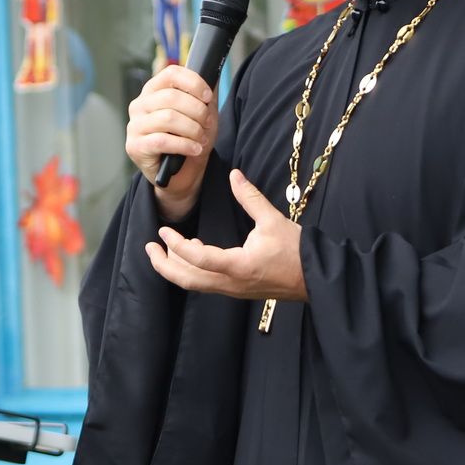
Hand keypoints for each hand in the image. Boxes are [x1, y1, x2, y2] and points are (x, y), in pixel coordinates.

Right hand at [126, 65, 218, 221]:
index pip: (171, 74)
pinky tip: (195, 149)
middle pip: (171, 97)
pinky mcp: (135, 146)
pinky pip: (162, 141)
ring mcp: (134, 125)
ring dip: (192, 129)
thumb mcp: (201, 115)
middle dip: (196, 110)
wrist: (181, 174)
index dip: (193, 83)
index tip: (207, 96)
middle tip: (207, 123)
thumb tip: (213, 78)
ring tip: (202, 139)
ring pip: (167, 118)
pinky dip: (184, 145)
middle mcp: (140, 105)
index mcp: (153, 91)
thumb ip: (204, 96)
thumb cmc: (189, 139)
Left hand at [143, 170, 305, 302]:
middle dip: (163, 265)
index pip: (198, 259)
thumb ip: (250, 197)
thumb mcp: (273, 220)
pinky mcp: (237, 290)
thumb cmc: (297, 251)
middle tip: (149, 248)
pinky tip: (192, 251)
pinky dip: (192, 269)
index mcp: (238, 266)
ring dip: (176, 268)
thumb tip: (234, 175)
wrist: (315, 279)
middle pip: (187, 280)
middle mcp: (231, 283)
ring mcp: (233, 290)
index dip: (176, 245)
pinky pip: (206, 283)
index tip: (163, 231)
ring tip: (165, 248)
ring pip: (195, 284)